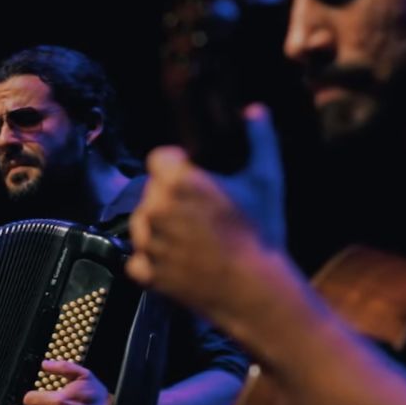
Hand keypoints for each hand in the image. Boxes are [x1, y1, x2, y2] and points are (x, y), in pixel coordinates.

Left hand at [127, 104, 283, 311]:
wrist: (256, 293)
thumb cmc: (261, 234)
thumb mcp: (266, 181)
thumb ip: (259, 140)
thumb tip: (256, 111)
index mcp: (178, 180)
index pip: (160, 158)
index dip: (178, 165)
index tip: (197, 177)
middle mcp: (154, 208)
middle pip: (152, 189)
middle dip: (172, 196)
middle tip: (203, 210)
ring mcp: (147, 243)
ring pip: (144, 221)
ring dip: (160, 224)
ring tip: (194, 236)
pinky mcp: (146, 274)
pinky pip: (140, 257)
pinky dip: (154, 259)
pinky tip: (182, 260)